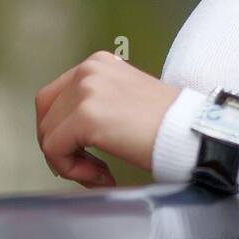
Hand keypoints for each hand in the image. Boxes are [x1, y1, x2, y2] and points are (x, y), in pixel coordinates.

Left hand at [35, 51, 181, 187]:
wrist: (193, 132)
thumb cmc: (170, 125)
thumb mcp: (127, 100)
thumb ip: (98, 105)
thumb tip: (70, 134)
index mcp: (99, 64)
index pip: (54, 97)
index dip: (61, 130)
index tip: (84, 152)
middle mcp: (88, 70)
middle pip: (45, 115)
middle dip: (60, 147)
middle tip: (88, 167)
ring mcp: (85, 91)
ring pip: (47, 135)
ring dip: (69, 162)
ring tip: (100, 174)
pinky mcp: (85, 116)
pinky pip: (55, 150)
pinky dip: (73, 170)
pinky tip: (104, 175)